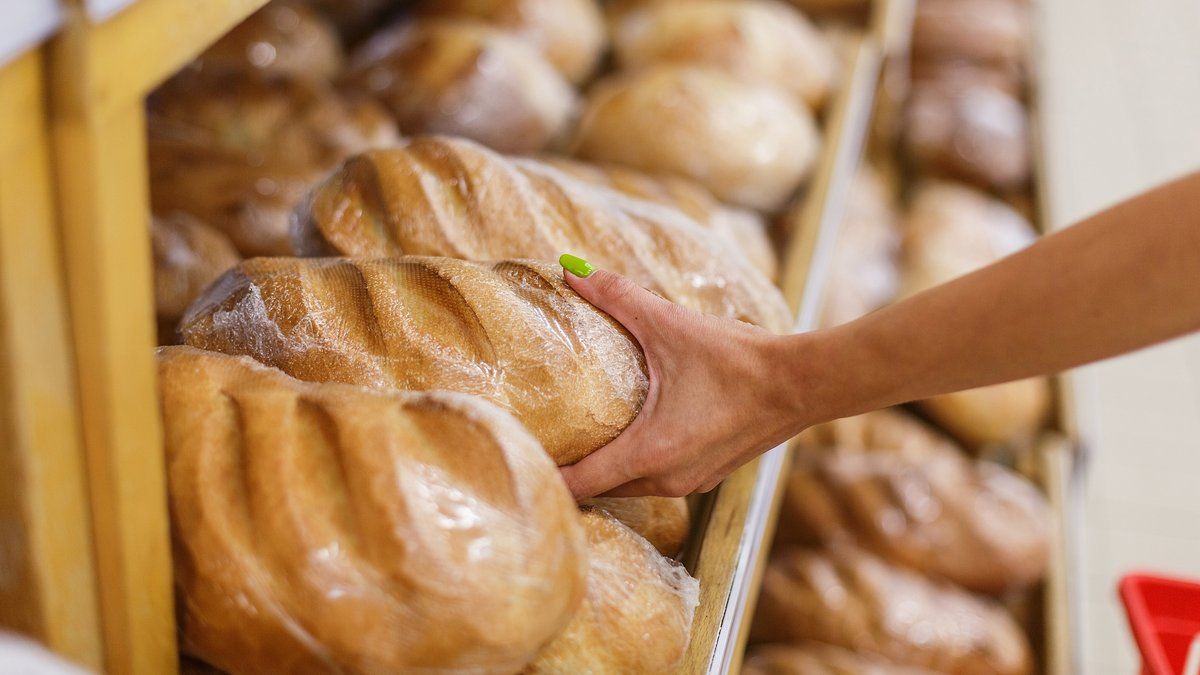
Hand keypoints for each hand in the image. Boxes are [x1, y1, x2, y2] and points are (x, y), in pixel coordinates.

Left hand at [558, 258, 805, 498]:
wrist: (802, 383)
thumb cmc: (738, 360)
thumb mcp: (671, 324)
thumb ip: (617, 297)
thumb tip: (572, 270)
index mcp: (650, 453)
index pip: (579, 485)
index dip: (546, 473)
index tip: (522, 455)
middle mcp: (668, 479)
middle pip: (600, 489)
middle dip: (571, 467)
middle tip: (544, 437)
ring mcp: (691, 482)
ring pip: (629, 486)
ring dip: (606, 465)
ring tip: (580, 434)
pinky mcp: (708, 475)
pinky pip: (657, 478)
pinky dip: (636, 462)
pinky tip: (631, 429)